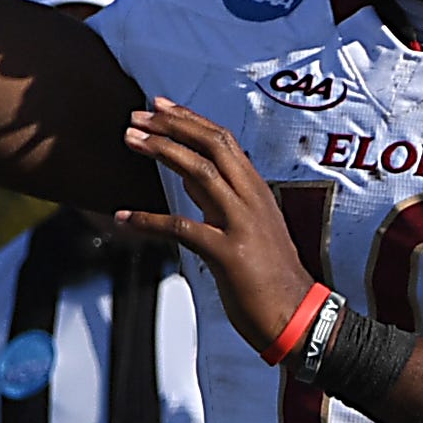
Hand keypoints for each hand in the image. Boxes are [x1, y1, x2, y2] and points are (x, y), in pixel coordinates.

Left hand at [116, 99, 318, 356]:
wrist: (297, 316)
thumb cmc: (269, 276)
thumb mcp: (246, 227)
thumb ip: (216, 199)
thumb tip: (185, 173)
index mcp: (256, 191)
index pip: (223, 141)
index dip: (190, 119)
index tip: (160, 105)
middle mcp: (251, 200)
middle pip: (213, 145)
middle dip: (173, 125)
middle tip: (138, 115)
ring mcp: (241, 224)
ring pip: (201, 172)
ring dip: (162, 151)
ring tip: (131, 139)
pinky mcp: (228, 254)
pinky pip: (182, 228)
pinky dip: (149, 221)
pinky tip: (124, 217)